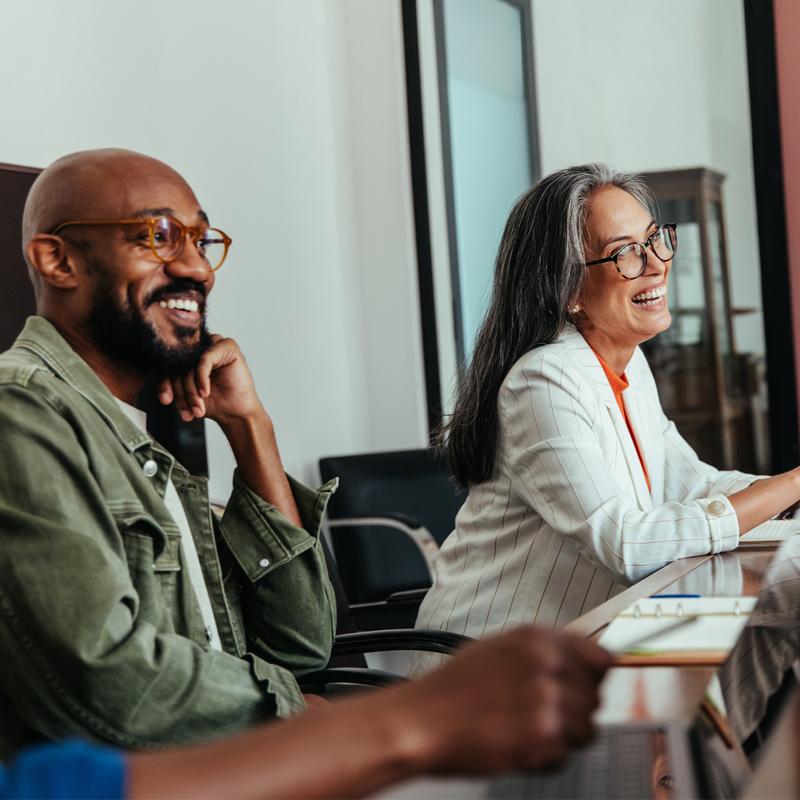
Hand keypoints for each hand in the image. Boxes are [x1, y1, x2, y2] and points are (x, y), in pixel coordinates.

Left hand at [158, 335, 262, 424]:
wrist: (235, 412)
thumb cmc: (214, 401)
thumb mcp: (186, 394)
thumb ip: (173, 384)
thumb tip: (161, 388)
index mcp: (187, 355)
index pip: (168, 364)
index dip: (165, 383)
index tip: (166, 400)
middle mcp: (199, 346)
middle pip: (178, 364)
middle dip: (181, 391)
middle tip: (188, 410)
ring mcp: (213, 343)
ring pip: (190, 363)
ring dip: (191, 389)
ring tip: (198, 407)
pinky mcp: (227, 346)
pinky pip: (204, 359)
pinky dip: (202, 378)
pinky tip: (205, 392)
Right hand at [394, 627, 611, 774]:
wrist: (422, 721)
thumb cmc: (451, 689)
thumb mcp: (498, 649)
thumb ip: (540, 653)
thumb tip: (577, 663)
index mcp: (537, 639)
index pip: (601, 657)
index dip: (594, 678)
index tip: (586, 689)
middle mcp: (547, 665)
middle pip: (595, 697)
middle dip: (576, 713)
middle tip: (545, 719)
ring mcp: (547, 701)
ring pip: (586, 730)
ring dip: (563, 739)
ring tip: (527, 734)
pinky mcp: (542, 738)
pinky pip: (564, 757)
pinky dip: (545, 760)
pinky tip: (517, 748)